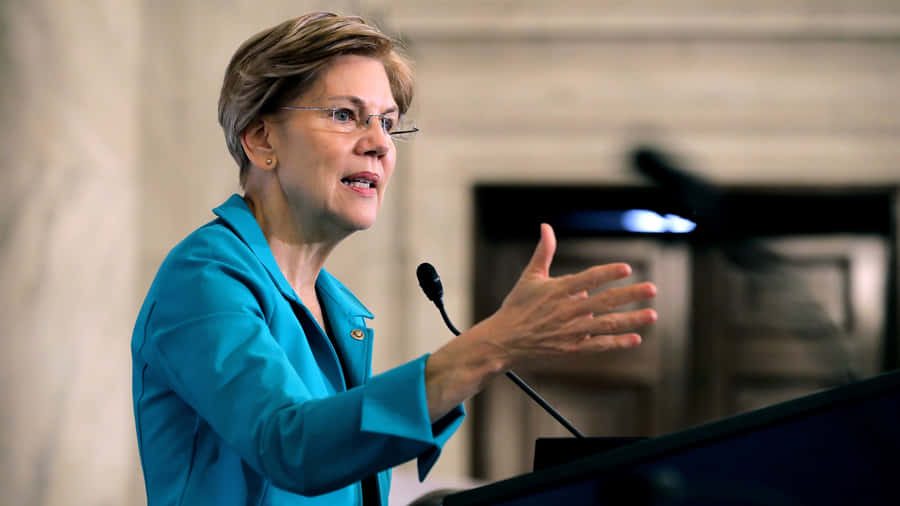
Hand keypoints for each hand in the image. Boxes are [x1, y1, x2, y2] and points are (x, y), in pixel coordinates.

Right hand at [424, 223, 656, 420]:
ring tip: (652, 314)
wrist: (504, 340)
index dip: (608, 273)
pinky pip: (598, 345)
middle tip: (652, 289)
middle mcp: (568, 310)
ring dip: (631, 319)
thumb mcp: (530, 276)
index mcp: (558, 290)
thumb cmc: (517, 305)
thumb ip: (544, 251)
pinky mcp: (572, 347)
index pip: (588, 279)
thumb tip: (546, 226)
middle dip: (630, 295)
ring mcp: (571, 330)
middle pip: (604, 301)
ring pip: (606, 324)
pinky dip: (617, 342)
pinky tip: (635, 338)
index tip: (626, 268)